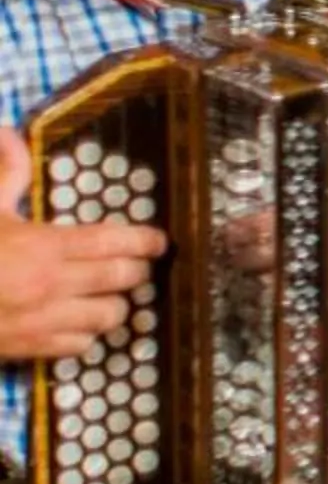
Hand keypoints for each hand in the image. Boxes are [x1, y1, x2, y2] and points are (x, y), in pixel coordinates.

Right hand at [0, 127, 166, 363]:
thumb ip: (6, 174)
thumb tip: (8, 134)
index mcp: (42, 245)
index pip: (114, 241)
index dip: (145, 240)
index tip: (158, 240)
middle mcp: (50, 285)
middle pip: (123, 278)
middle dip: (137, 270)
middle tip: (137, 264)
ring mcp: (42, 321)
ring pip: (110, 316)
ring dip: (115, 303)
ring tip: (109, 293)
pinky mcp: (30, 349)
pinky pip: (81, 346)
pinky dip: (86, 334)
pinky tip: (78, 321)